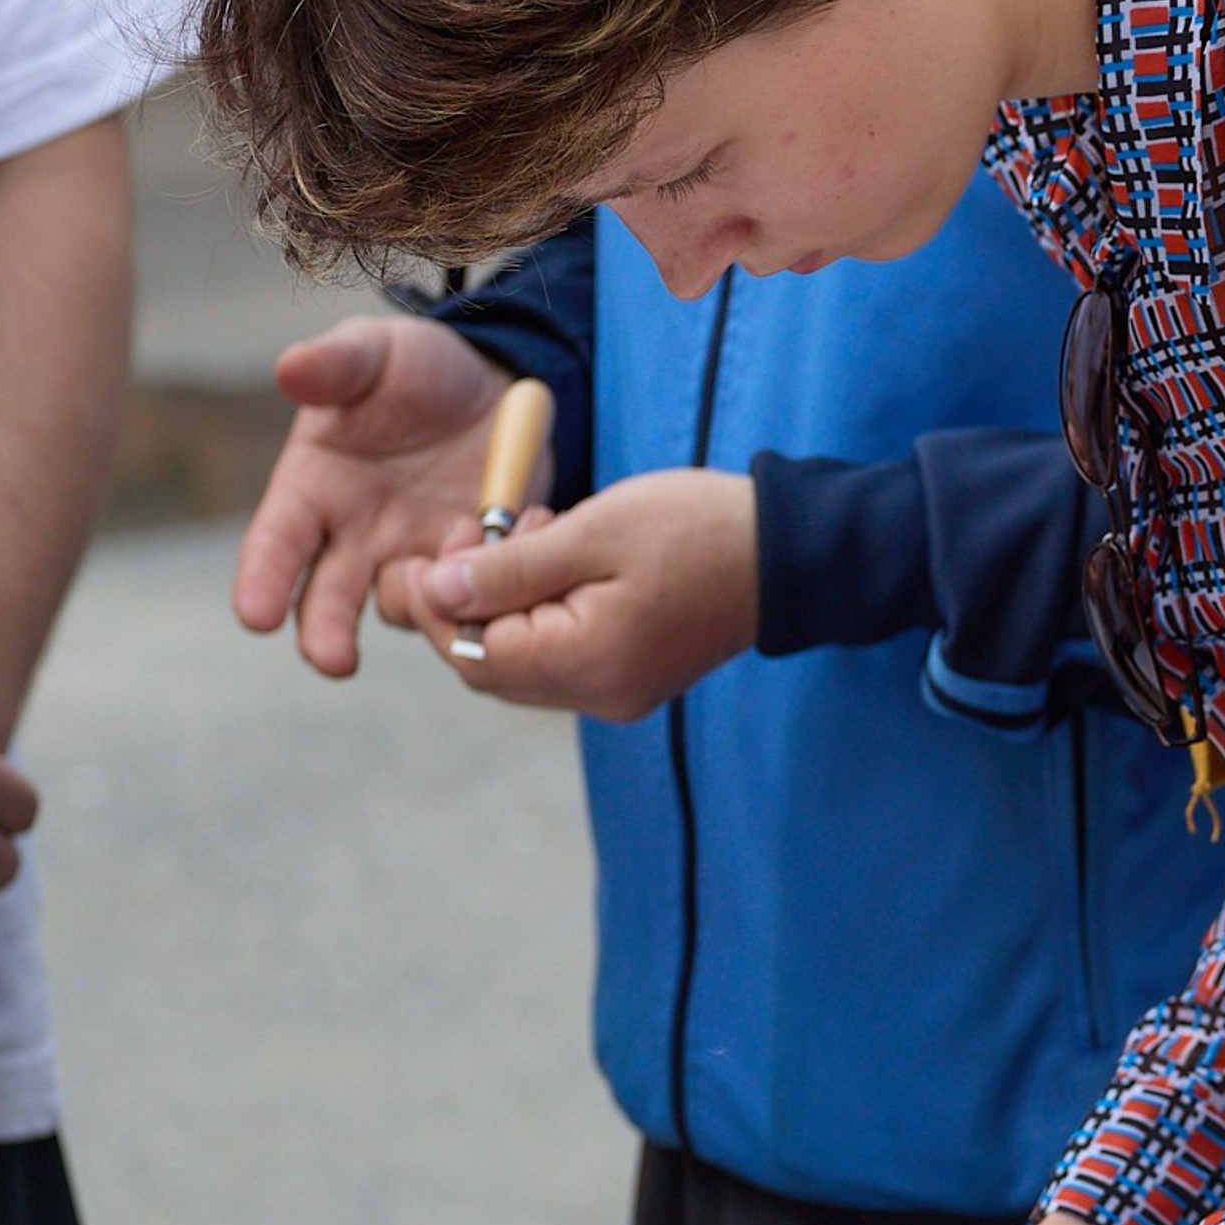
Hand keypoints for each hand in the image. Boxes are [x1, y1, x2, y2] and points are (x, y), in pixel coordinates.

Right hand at [232, 315, 509, 676]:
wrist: (495, 386)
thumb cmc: (417, 368)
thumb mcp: (379, 352)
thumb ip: (338, 363)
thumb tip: (290, 369)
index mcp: (313, 488)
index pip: (276, 543)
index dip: (262, 580)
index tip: (255, 616)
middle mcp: (353, 537)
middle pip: (326, 602)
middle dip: (324, 635)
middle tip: (334, 660)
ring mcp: (411, 558)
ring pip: (402, 608)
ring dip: (420, 603)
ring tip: (448, 568)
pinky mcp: (467, 569)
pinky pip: (468, 600)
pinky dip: (480, 595)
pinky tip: (503, 569)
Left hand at [407, 469, 758, 717]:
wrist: (789, 553)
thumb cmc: (696, 530)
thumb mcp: (592, 532)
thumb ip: (507, 569)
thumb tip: (435, 591)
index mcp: (586, 664)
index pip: (472, 654)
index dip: (440, 603)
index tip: (442, 542)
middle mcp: (598, 695)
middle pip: (491, 667)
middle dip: (468, 601)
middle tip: (478, 529)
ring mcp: (619, 692)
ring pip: (523, 661)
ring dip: (505, 601)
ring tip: (529, 531)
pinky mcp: (634, 678)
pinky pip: (560, 656)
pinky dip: (541, 611)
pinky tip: (559, 559)